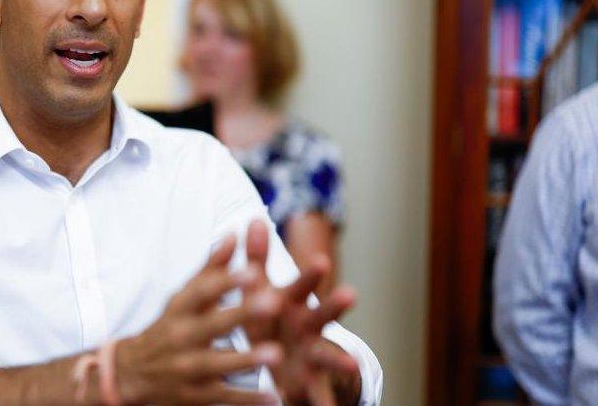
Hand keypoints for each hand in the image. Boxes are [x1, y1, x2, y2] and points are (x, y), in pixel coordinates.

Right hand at [115, 234, 283, 404]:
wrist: (131, 375)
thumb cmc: (168, 328)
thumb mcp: (182, 298)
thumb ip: (211, 269)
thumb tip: (234, 233)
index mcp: (180, 310)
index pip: (202, 292)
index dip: (226, 280)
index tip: (252, 269)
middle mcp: (182, 337)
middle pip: (213, 324)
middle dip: (242, 314)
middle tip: (273, 301)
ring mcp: (188, 369)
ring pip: (220, 363)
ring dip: (247, 359)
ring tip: (275, 354)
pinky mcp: (196, 396)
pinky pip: (225, 397)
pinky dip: (248, 399)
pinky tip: (273, 397)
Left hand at [241, 220, 360, 405]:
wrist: (280, 365)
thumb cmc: (270, 322)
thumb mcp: (260, 292)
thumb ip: (257, 259)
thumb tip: (254, 219)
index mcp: (292, 305)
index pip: (300, 286)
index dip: (310, 274)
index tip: (320, 260)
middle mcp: (306, 328)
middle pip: (322, 315)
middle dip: (334, 306)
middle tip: (351, 294)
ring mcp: (310, 357)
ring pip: (326, 355)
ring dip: (338, 358)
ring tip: (353, 363)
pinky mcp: (307, 385)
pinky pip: (317, 395)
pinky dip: (322, 403)